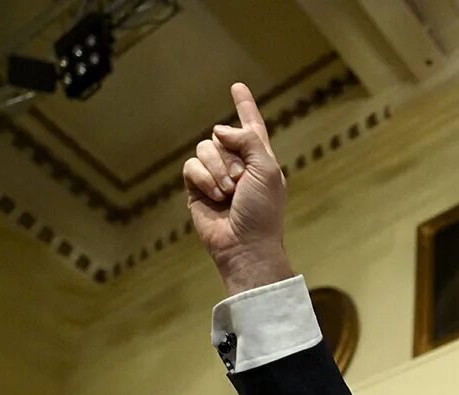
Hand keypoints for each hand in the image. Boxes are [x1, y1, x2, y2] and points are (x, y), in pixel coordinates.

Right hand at [183, 83, 293, 294]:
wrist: (245, 244)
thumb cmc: (263, 211)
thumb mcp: (267, 170)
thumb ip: (248, 140)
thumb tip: (218, 130)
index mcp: (260, 159)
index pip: (251, 126)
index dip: (245, 106)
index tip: (237, 86)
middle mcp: (237, 164)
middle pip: (221, 136)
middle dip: (230, 157)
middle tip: (240, 182)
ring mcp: (216, 175)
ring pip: (205, 148)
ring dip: (217, 169)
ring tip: (229, 192)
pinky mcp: (197, 188)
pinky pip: (191, 166)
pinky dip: (203, 178)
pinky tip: (215, 196)